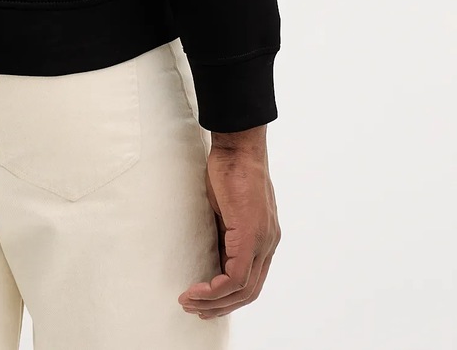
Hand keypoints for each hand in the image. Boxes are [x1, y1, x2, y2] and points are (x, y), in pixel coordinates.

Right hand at [178, 142, 280, 319]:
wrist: (239, 147)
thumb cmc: (231, 170)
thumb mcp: (226, 210)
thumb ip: (226, 234)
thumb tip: (213, 254)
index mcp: (264, 238)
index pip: (250, 280)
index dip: (227, 296)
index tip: (203, 299)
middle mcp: (269, 243)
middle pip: (249, 292)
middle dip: (220, 306)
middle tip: (195, 309)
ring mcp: (263, 241)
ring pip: (243, 289)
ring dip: (214, 301)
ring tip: (190, 302)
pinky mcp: (252, 236)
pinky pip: (236, 276)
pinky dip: (215, 289)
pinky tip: (197, 289)